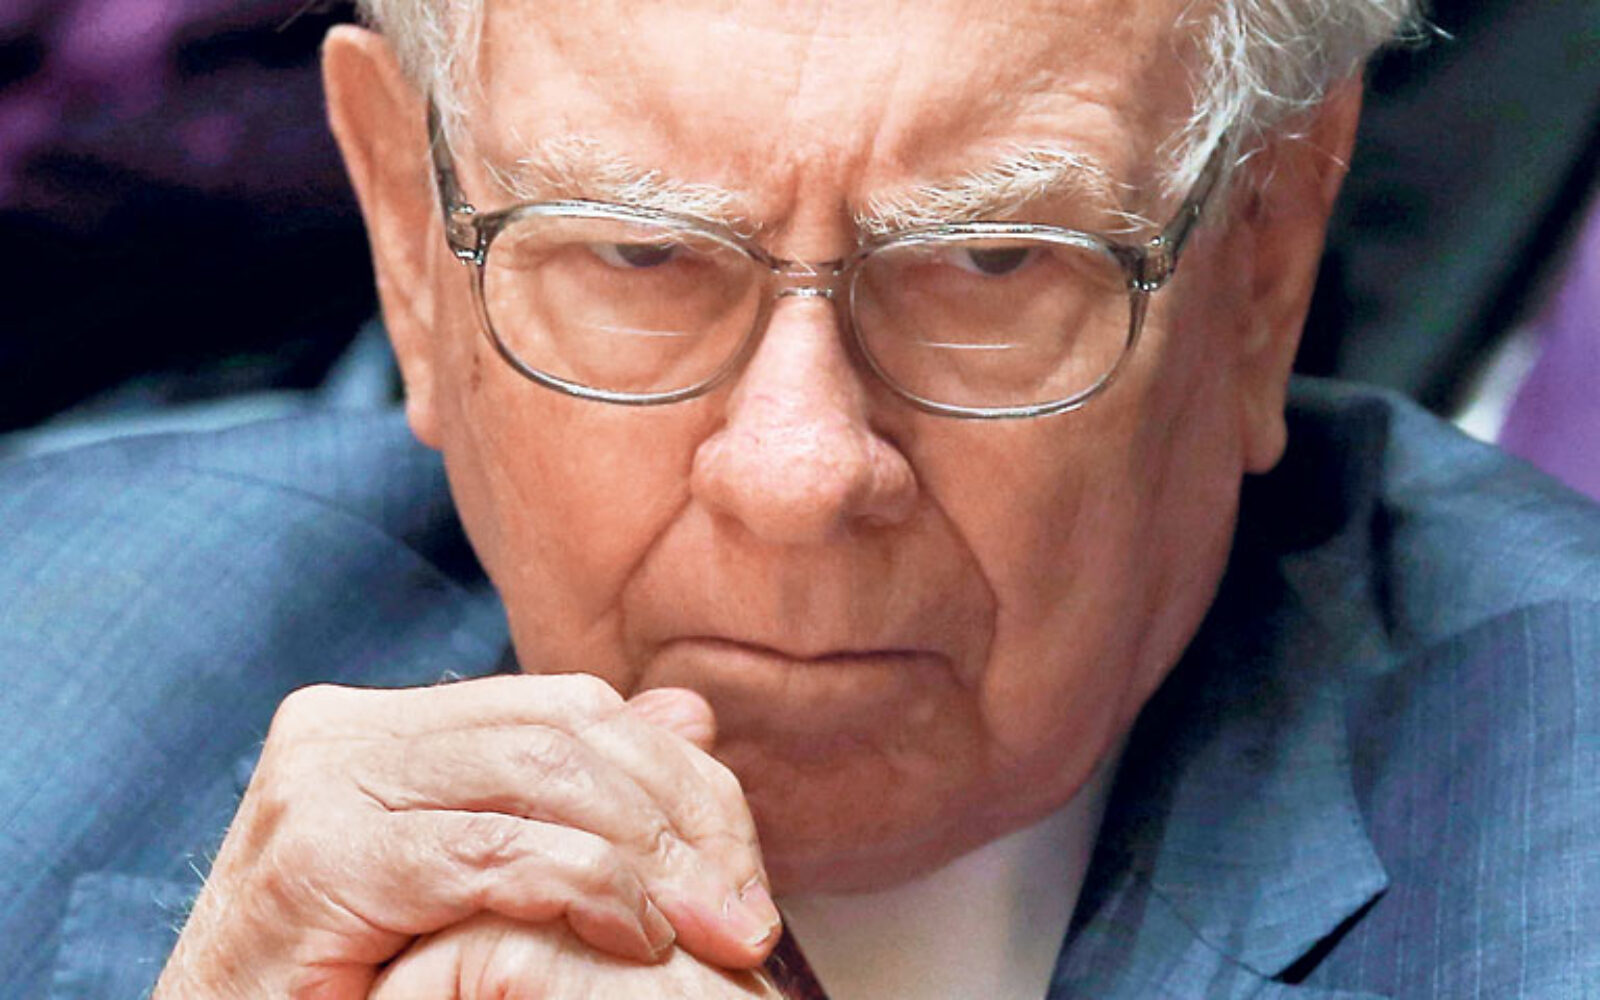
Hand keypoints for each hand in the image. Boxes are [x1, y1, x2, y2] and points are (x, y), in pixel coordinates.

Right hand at [152, 675, 778, 998]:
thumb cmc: (351, 987)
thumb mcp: (478, 892)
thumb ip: (570, 802)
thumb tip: (690, 715)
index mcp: (384, 727)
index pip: (572, 710)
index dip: (677, 779)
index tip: (740, 869)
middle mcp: (343, 730)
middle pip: (567, 731)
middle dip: (681, 816)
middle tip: (746, 910)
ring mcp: (320, 782)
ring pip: (540, 775)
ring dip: (651, 857)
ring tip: (712, 929)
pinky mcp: (314, 856)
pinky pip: (490, 852)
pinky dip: (586, 887)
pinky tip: (635, 937)